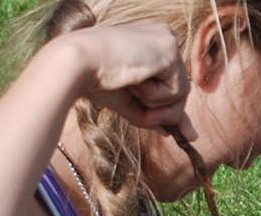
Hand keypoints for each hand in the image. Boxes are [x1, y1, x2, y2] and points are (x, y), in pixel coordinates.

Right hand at [54, 23, 197, 139]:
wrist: (74, 64)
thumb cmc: (94, 80)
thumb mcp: (132, 101)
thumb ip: (157, 114)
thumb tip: (184, 135)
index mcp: (151, 41)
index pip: (173, 80)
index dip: (171, 106)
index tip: (186, 134)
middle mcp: (163, 35)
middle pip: (182, 90)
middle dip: (164, 112)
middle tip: (139, 109)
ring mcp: (168, 40)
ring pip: (181, 94)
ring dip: (155, 105)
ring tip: (129, 87)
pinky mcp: (169, 49)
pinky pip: (176, 91)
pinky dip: (154, 97)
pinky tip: (133, 79)